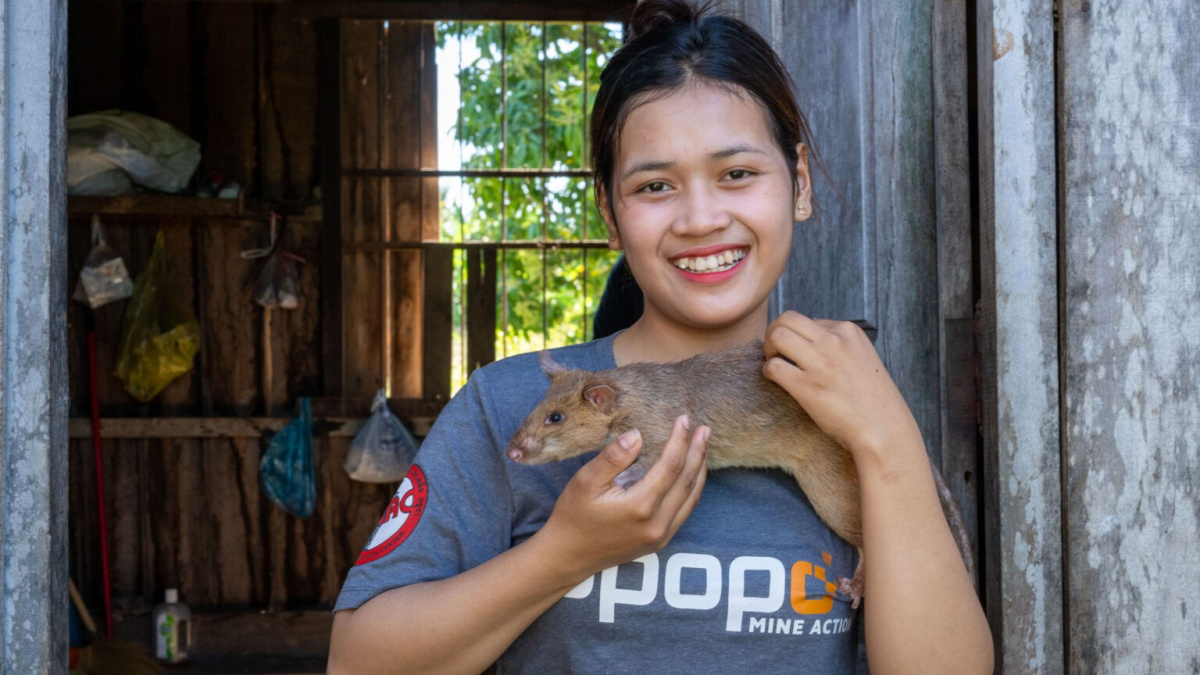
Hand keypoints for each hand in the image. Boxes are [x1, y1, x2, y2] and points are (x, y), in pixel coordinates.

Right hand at [536, 415, 708, 581]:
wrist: (568, 555)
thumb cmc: (574, 515)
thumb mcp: (585, 481)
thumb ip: (613, 458)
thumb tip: (638, 435)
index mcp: (639, 507)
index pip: (670, 466)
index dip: (679, 440)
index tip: (683, 419)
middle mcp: (656, 524)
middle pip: (687, 481)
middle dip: (697, 452)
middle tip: (705, 429)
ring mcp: (661, 536)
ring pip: (691, 498)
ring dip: (699, 470)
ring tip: (702, 446)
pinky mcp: (660, 541)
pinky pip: (685, 511)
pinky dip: (692, 489)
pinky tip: (692, 474)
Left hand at [762, 311, 920, 461]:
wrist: (884, 428)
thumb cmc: (872, 398)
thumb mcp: (863, 357)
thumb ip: (839, 344)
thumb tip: (808, 336)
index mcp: (849, 331)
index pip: (808, 320)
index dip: (798, 337)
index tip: (800, 354)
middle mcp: (834, 341)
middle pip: (786, 319)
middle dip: (774, 333)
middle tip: (776, 352)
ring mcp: (820, 362)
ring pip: (777, 336)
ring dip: (769, 349)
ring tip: (776, 364)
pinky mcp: (807, 386)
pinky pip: (774, 366)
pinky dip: (768, 372)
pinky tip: (776, 381)